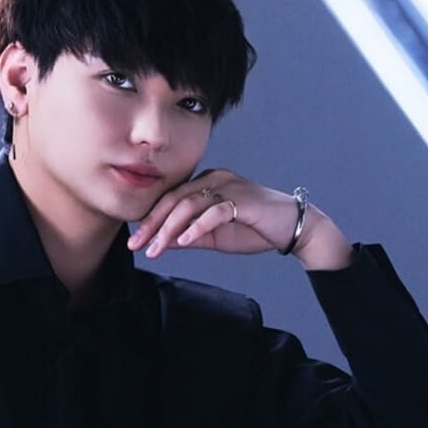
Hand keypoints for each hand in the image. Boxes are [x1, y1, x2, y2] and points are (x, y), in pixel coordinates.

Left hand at [127, 168, 354, 270]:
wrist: (293, 229)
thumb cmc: (254, 229)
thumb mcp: (214, 236)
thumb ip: (189, 236)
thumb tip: (161, 243)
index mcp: (206, 184)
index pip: (170, 199)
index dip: (149, 220)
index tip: (134, 241)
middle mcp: (215, 179)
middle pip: (174, 199)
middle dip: (152, 224)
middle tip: (136, 245)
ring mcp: (229, 186)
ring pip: (189, 205)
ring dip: (170, 229)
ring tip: (157, 248)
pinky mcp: (243, 199)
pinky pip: (215, 211)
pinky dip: (197, 227)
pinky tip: (184, 241)